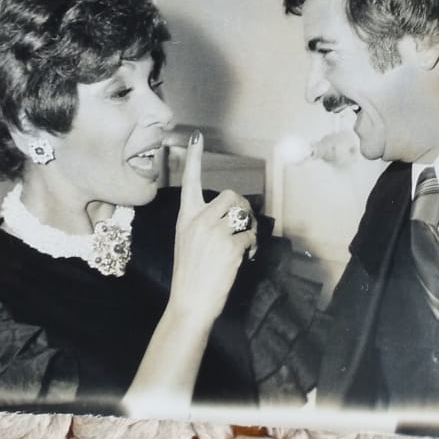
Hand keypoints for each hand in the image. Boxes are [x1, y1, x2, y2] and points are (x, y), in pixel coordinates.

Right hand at [166, 134, 254, 332]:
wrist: (189, 302)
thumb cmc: (189, 274)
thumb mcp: (186, 241)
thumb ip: (201, 223)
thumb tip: (228, 216)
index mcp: (186, 217)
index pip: (190, 181)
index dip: (194, 157)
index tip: (196, 136)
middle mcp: (199, 220)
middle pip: (231, 196)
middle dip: (243, 207)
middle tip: (246, 221)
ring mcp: (215, 233)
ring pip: (244, 215)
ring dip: (250, 228)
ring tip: (246, 242)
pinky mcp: (230, 247)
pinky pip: (250, 236)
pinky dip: (253, 245)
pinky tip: (247, 256)